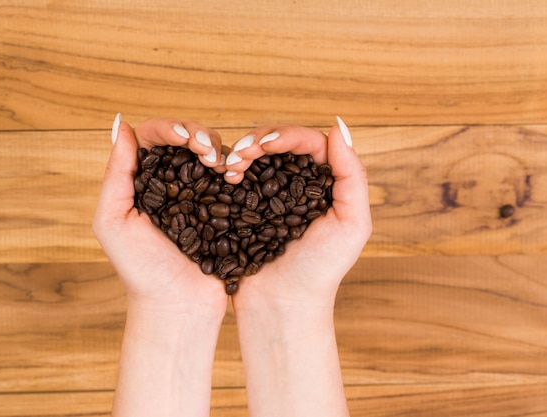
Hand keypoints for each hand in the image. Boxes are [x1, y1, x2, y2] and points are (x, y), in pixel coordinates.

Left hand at [93, 116, 228, 314]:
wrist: (179, 307)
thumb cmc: (140, 270)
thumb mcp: (113, 221)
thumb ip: (115, 173)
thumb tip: (122, 124)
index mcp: (142, 180)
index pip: (155, 137)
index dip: (170, 128)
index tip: (185, 137)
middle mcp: (171, 182)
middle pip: (187, 137)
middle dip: (199, 134)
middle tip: (207, 151)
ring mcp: (201, 194)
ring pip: (213, 152)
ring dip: (219, 148)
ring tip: (221, 164)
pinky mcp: (225, 208)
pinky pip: (234, 177)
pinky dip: (236, 168)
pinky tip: (236, 173)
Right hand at [224, 118, 368, 416]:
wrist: (282, 305)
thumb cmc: (321, 270)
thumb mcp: (352, 225)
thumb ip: (353, 176)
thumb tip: (339, 127)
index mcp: (326, 184)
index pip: (309, 143)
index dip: (288, 135)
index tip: (267, 143)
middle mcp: (298, 185)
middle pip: (280, 145)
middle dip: (260, 140)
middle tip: (244, 153)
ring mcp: (270, 195)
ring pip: (257, 157)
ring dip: (243, 151)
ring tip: (232, 165)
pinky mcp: (246, 207)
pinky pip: (238, 178)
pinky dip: (230, 169)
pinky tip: (225, 174)